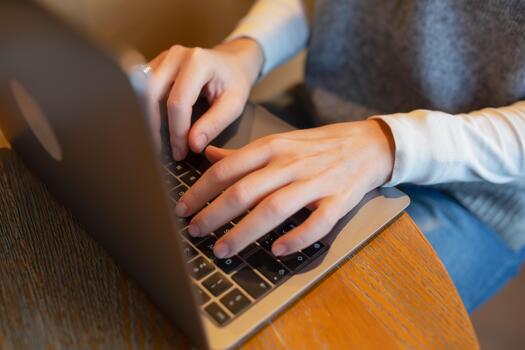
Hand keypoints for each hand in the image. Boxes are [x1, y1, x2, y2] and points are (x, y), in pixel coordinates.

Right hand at [148, 39, 263, 159]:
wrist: (233, 62)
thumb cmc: (235, 82)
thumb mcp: (234, 105)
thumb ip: (214, 124)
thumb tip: (193, 144)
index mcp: (198, 62)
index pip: (178, 102)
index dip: (177, 131)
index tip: (180, 151)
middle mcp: (176, 56)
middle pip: (151, 94)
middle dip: (153, 126)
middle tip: (159, 150)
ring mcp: (164, 58)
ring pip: (141, 90)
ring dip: (145, 118)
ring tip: (154, 140)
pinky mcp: (157, 64)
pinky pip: (142, 88)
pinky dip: (144, 108)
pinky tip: (152, 125)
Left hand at [175, 120, 394, 257]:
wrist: (368, 144)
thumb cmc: (317, 146)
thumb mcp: (279, 142)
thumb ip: (243, 153)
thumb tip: (207, 155)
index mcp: (272, 147)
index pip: (228, 169)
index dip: (201, 190)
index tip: (182, 208)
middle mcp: (290, 163)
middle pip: (245, 190)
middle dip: (215, 214)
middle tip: (194, 232)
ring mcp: (316, 182)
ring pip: (275, 208)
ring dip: (245, 231)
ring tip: (222, 249)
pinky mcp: (339, 200)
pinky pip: (317, 223)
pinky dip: (297, 237)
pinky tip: (277, 250)